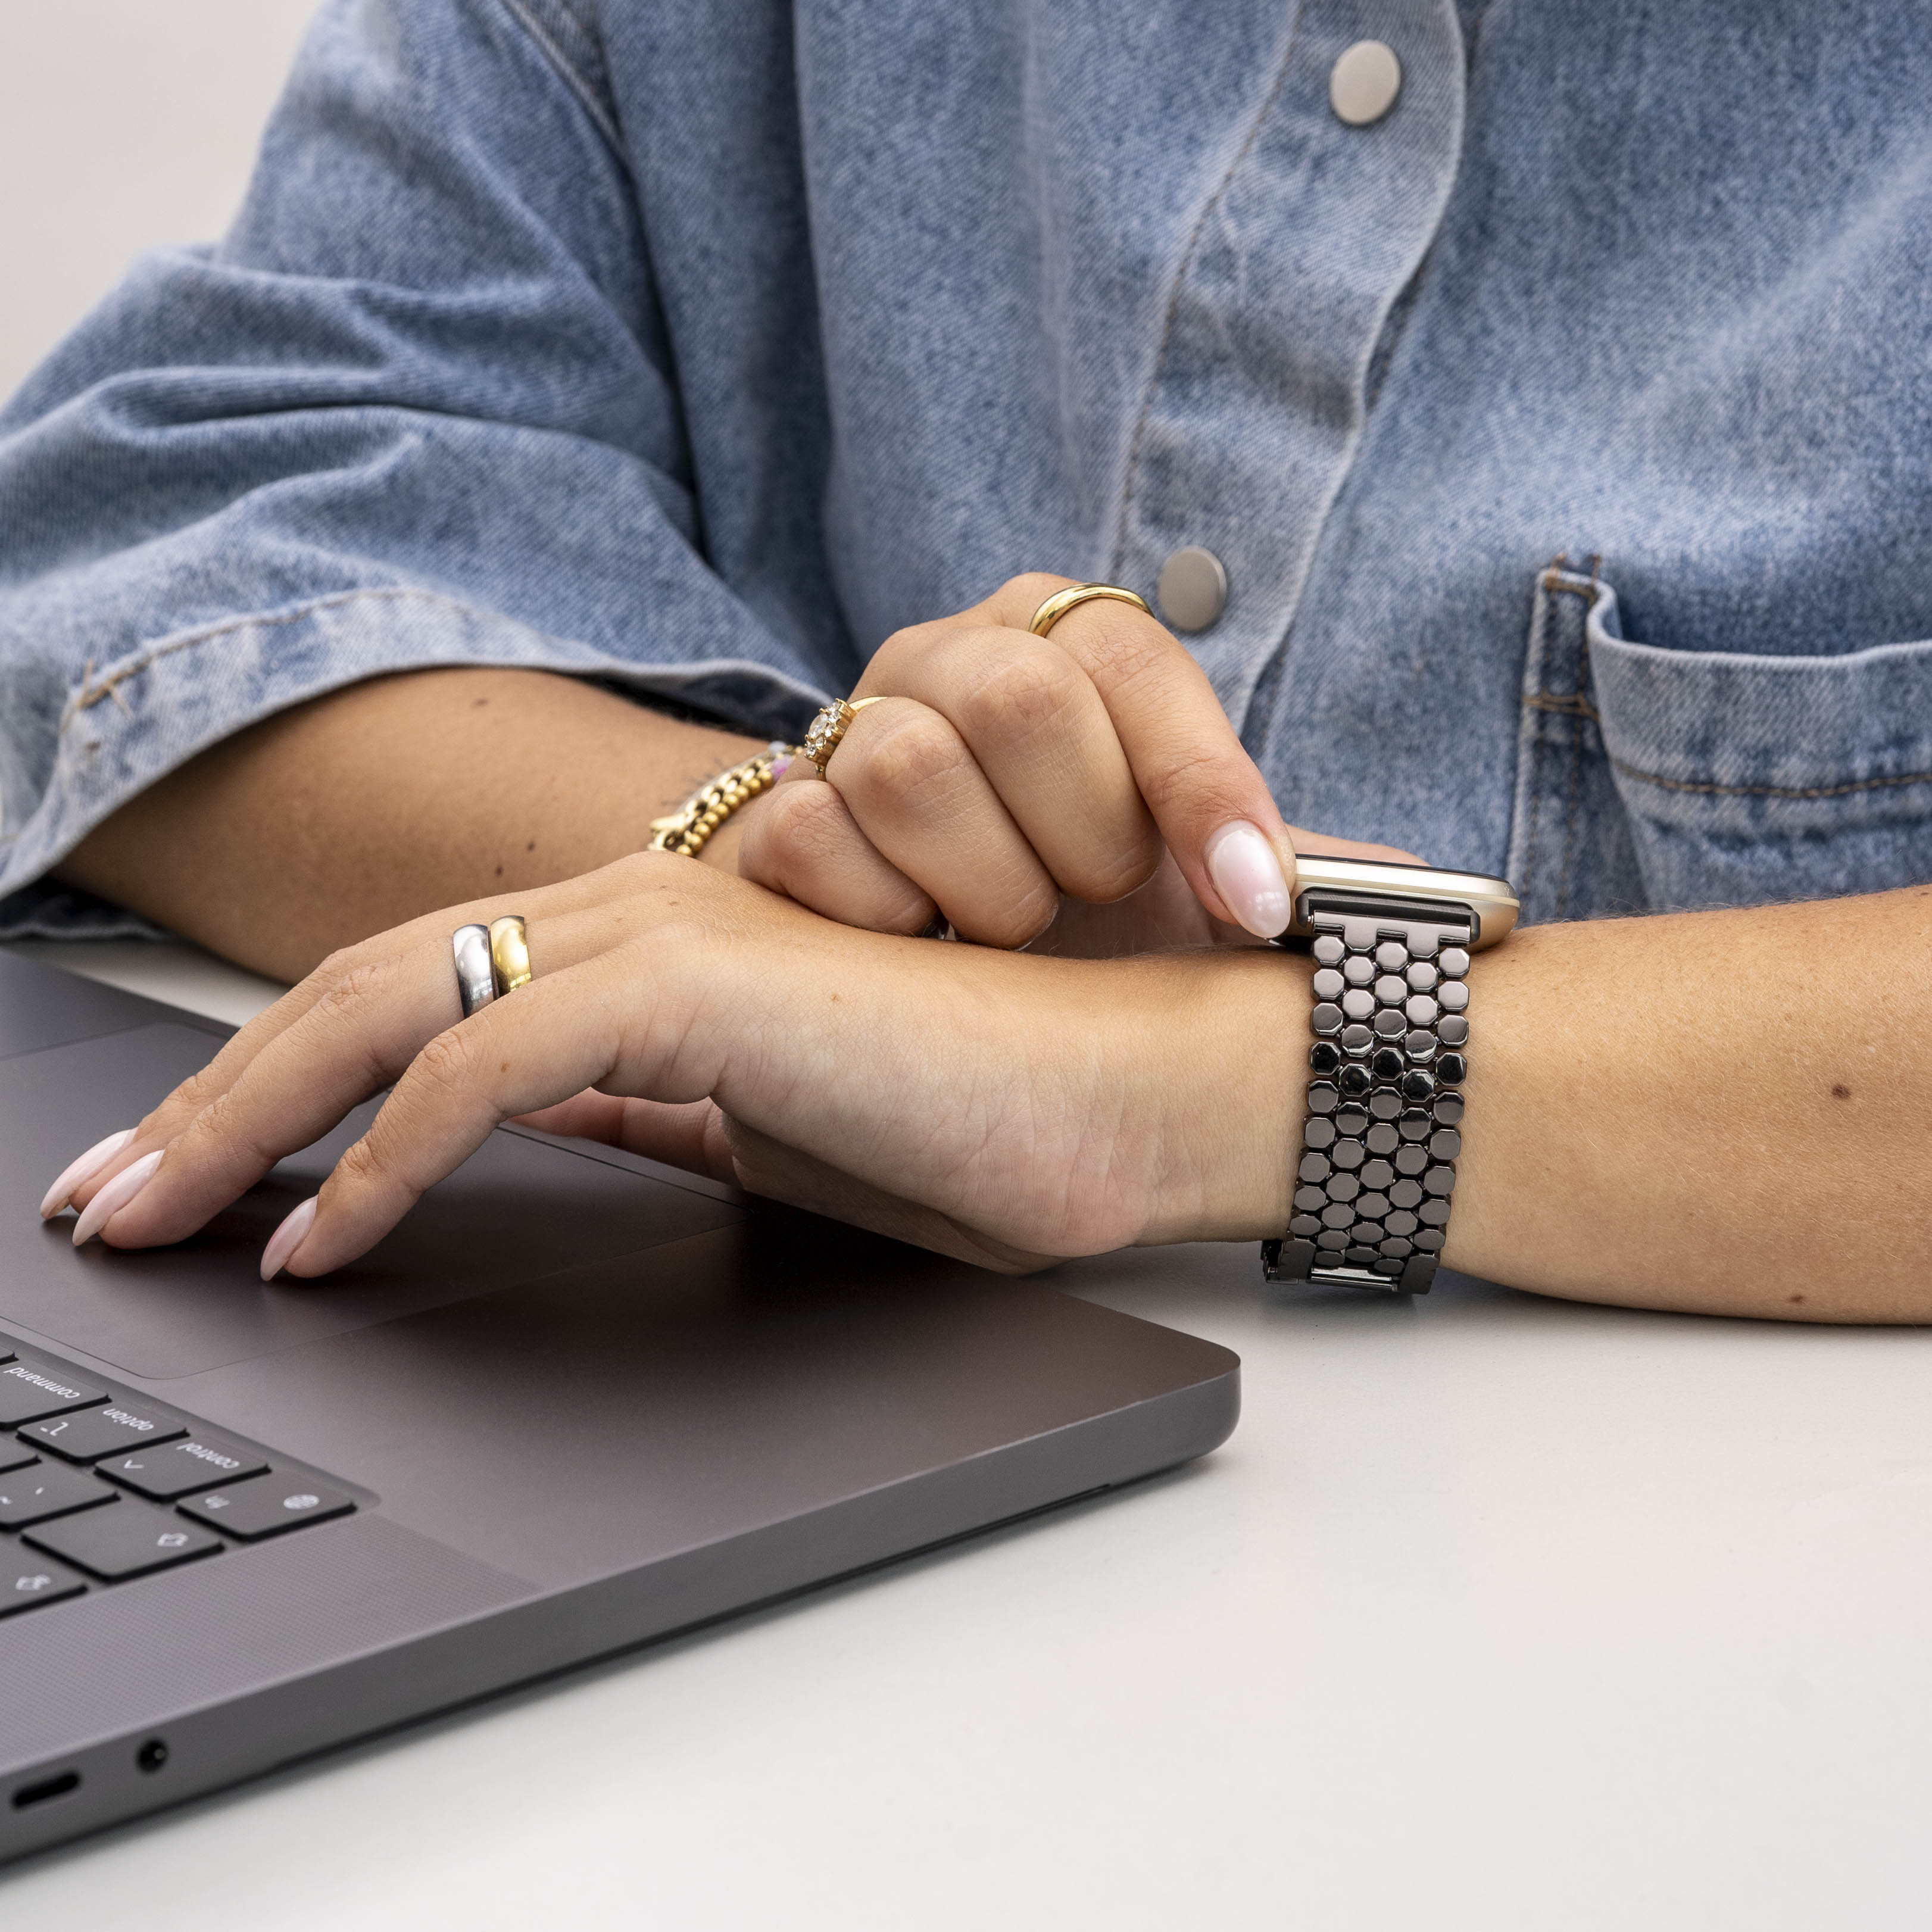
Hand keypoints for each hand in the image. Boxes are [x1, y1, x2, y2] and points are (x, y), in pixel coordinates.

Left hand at [45, 855, 1302, 1276]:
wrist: (1131, 1084)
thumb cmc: (978, 1119)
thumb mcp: (764, 1134)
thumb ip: (645, 1112)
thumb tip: (533, 1131)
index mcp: (647, 951)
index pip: (418, 997)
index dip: (282, 1087)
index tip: (197, 1180)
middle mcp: (640, 916)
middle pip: (366, 986)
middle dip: (214, 1099)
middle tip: (114, 1203)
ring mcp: (671, 933)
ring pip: (394, 1002)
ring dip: (249, 1118)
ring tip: (160, 1222)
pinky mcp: (708, 983)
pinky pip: (496, 1056)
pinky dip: (390, 1149)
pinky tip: (326, 1235)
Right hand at [733, 573, 1411, 955]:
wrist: (936, 946)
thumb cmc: (1090, 904)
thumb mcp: (1196, 882)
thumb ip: (1286, 867)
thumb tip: (1468, 912)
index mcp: (1066, 638)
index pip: (1139, 667)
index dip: (1204, 791)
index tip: (1254, 912)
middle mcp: (954, 656)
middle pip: (1017, 700)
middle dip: (1078, 837)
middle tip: (1095, 908)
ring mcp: (853, 723)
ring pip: (905, 767)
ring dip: (982, 888)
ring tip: (1008, 935)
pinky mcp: (777, 807)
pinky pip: (809, 839)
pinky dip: (880, 915)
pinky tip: (920, 947)